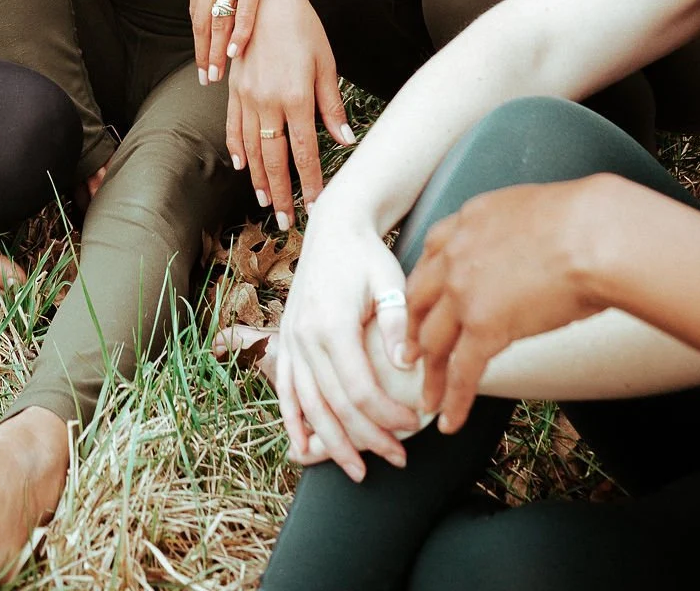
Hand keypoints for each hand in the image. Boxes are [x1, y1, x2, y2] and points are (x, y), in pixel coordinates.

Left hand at [191, 0, 307, 79]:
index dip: (197, 37)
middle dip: (202, 52)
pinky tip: (237, 51)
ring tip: (218, 74)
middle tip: (205, 78)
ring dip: (217, 51)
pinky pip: (243, 10)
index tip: (201, 58)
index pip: (195, 9)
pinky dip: (238, 33)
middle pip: (202, 20)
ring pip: (219, 20)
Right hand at [227, 0, 354, 226]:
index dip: (310, 183)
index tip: (316, 206)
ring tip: (263, 202)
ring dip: (257, 178)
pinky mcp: (234, 88)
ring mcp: (247, 96)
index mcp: (295, 98)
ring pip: (251, 148)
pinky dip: (236, 148)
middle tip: (284, 220)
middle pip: (274, 159)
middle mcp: (268, 102)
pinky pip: (233, 126)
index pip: (304, 153)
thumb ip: (332, 105)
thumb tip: (346, 139)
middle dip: (280, 193)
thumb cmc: (302, 28)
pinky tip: (241, 165)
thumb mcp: (326, 64)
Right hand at [275, 188, 423, 479]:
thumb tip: (406, 367)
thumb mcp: (390, 281)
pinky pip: (286, 390)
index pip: (359, 389)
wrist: (333, 228)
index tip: (413, 424)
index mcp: (332, 323)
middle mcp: (306, 336)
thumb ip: (396, 324)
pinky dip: (293, 421)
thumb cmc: (367, 256)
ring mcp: (292, 340)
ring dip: (332, 443)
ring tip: (358, 470)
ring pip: (309, 406)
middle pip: (335, 405)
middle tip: (398, 459)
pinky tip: (303, 448)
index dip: (386, 415)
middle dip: (367, 438)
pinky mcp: (287, 339)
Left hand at [404, 177, 610, 434]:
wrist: (592, 235)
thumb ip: (509, 233)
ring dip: (429, 374)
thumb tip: (527, 251)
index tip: (423, 303)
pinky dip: (454, 400)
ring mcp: (464, 292)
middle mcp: (455, 254)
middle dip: (412, 331)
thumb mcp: (527, 211)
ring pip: (433, 341)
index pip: (432, 256)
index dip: (425, 285)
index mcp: (467, 221)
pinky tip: (450, 421)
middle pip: (420, 299)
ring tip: (427, 398)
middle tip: (409, 355)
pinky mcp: (483, 326)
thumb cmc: (581, 221)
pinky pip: (461, 371)